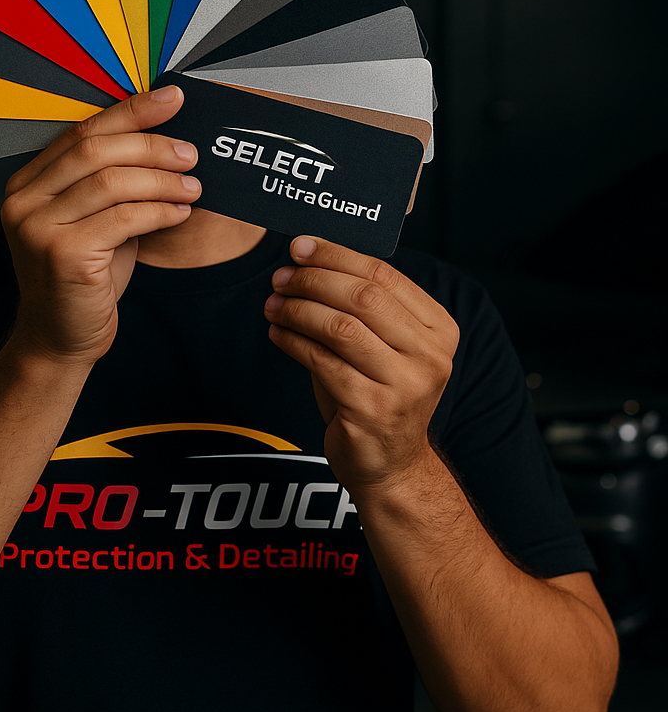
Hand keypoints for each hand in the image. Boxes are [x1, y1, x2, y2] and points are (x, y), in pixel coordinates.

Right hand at [1, 85, 200, 365]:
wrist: (60, 339)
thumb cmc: (84, 278)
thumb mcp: (94, 221)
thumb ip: (113, 182)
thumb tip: (167, 140)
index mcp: (26, 184)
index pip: (82, 132)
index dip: (130, 111)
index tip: (172, 98)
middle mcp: (23, 201)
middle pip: (95, 151)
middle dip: (151, 144)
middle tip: (191, 152)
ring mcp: (38, 228)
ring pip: (111, 182)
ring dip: (161, 179)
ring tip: (193, 185)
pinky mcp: (64, 255)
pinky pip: (123, 218)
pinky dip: (159, 210)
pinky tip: (181, 211)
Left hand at [264, 236, 458, 491]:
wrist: (389, 465)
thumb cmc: (377, 393)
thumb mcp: (383, 346)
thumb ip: (362, 307)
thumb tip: (311, 256)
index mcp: (439, 329)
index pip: (385, 275)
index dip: (337, 255)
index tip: (301, 246)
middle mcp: (430, 355)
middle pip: (363, 297)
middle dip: (313, 279)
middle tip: (280, 276)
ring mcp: (405, 385)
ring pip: (341, 327)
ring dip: (298, 310)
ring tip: (273, 305)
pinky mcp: (372, 410)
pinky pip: (322, 362)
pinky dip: (293, 341)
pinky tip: (277, 334)